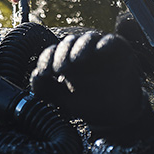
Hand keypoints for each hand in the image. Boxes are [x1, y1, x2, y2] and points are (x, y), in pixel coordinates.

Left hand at [31, 32, 153, 143]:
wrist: (117, 115)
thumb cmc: (89, 103)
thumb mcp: (64, 100)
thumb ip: (47, 89)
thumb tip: (34, 76)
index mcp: (66, 60)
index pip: (52, 52)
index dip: (46, 59)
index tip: (43, 73)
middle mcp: (82, 51)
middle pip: (68, 43)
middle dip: (61, 54)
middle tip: (59, 69)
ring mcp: (100, 49)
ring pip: (87, 39)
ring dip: (79, 47)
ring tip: (76, 61)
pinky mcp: (119, 51)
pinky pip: (111, 41)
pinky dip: (105, 43)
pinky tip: (99, 51)